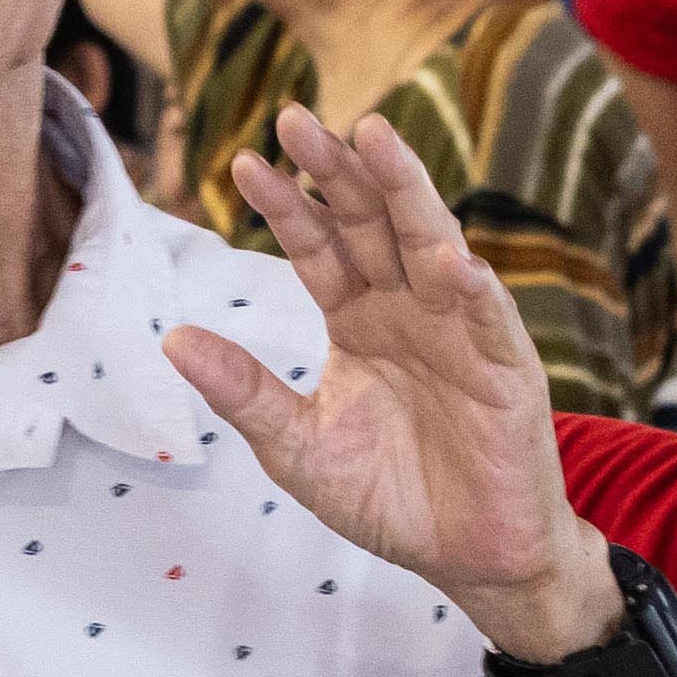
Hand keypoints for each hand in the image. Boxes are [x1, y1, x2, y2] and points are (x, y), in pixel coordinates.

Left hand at [171, 113, 590, 641]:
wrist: (468, 557)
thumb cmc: (388, 498)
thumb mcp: (298, 448)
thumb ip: (244, 393)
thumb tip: (170, 339)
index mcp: (357, 320)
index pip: (317, 247)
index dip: (286, 205)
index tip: (243, 163)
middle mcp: (407, 308)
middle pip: (370, 223)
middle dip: (337, 171)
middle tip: (297, 119)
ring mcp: (459, 329)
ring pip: (429, 243)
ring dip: (405, 191)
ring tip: (375, 138)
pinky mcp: (506, 366)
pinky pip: (489, 316)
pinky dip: (471, 285)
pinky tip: (448, 257)